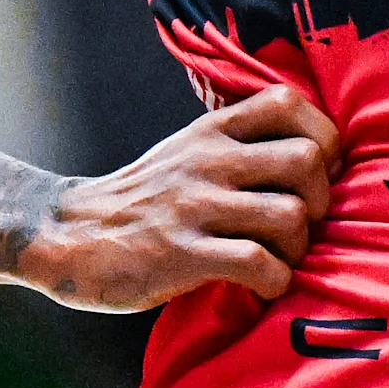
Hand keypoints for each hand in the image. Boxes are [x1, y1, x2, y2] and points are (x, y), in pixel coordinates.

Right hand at [23, 86, 343, 313]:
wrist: (67, 236)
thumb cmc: (142, 201)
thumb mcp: (187, 152)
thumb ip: (239, 144)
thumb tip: (313, 154)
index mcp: (211, 131)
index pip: (288, 101)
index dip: (320, 138)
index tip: (313, 173)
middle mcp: (207, 161)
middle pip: (306, 160)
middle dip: (321, 200)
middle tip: (302, 224)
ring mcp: (194, 207)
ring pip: (290, 216)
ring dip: (298, 248)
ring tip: (279, 260)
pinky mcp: (182, 255)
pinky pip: (259, 264)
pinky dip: (274, 282)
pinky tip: (259, 286)